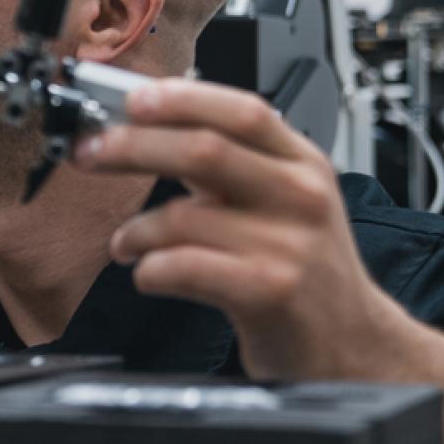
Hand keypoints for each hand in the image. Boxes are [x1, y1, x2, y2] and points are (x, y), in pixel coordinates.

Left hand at [71, 77, 426, 381]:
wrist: (353, 344)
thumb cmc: (305, 269)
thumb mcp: (283, 200)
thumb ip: (227, 163)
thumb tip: (148, 124)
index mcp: (302, 162)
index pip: (242, 111)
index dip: (181, 99)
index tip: (130, 100)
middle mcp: (301, 195)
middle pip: (204, 150)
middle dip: (132, 146)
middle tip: (90, 153)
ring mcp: (288, 244)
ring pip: (183, 215)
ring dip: (135, 229)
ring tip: (125, 242)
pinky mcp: (270, 292)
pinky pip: (184, 266)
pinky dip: (150, 268)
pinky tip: (147, 272)